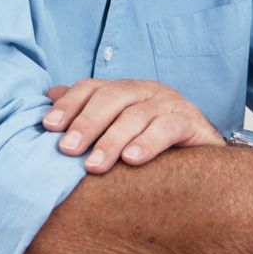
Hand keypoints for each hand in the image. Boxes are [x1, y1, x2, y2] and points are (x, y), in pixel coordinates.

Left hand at [41, 78, 225, 172]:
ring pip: (138, 114)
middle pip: (113, 97)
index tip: (48, 127)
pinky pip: (169, 127)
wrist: (205, 164)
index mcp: (125, 91)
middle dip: (87, 123)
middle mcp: (147, 91)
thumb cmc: (152, 147)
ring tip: (95, 165)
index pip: (92, 87)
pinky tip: (132, 160)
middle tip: (68, 150)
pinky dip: (149, 142)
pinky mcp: (193, 123)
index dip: (69, 104)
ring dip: (113, 139)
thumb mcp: (116, 132)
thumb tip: (47, 99)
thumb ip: (86, 116)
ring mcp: (171, 104)